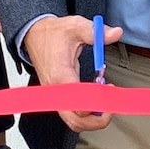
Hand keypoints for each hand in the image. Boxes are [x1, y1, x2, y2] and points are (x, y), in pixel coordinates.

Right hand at [24, 15, 122, 132]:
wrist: (33, 35)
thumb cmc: (53, 33)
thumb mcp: (75, 26)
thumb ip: (96, 32)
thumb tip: (115, 33)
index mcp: (60, 75)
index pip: (78, 100)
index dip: (97, 101)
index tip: (110, 91)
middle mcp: (56, 91)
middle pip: (76, 120)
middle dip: (98, 119)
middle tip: (113, 105)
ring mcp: (55, 96)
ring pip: (73, 122)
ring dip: (93, 120)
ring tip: (107, 104)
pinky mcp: (57, 98)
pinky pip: (71, 115)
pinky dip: (86, 115)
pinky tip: (98, 101)